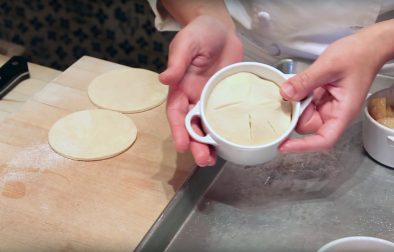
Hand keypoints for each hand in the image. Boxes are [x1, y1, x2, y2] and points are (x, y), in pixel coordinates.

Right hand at [160, 15, 242, 165]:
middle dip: (196, 144)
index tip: (181, 146)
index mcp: (180, 89)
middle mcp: (194, 99)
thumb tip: (164, 78)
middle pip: (192, 126)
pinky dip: (227, 132)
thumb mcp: (186, 45)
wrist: (223, 31)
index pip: (176, 113)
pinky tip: (232, 143)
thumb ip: (177, 62)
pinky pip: (226, 118)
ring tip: (215, 160)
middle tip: (204, 160)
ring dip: (210, 144)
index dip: (178, 130)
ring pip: (208, 127)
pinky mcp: (226, 100)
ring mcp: (211, 101)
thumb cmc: (200, 34)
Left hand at [279, 30, 385, 152]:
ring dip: (295, 103)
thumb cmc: (358, 55)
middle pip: (308, 127)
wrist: (367, 45)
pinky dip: (298, 96)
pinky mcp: (321, 98)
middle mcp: (335, 112)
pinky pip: (304, 103)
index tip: (284, 146)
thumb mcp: (328, 66)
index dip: (303, 146)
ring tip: (297, 85)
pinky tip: (297, 84)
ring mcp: (327, 105)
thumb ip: (306, 81)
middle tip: (289, 95)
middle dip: (296, 114)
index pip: (324, 139)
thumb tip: (286, 94)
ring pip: (303, 114)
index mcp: (343, 112)